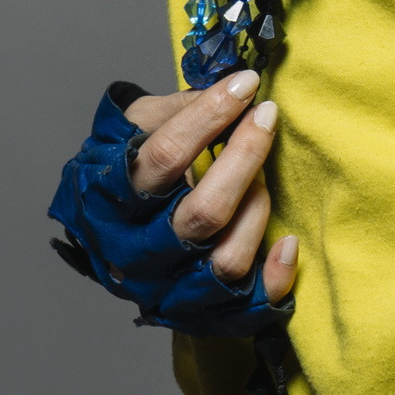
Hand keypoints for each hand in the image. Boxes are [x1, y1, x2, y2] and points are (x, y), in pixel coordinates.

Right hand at [121, 73, 298, 301]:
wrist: (105, 224)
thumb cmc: (127, 163)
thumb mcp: (133, 127)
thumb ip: (175, 109)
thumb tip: (230, 90)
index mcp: (113, 200)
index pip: (165, 156)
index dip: (210, 114)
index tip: (246, 84)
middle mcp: (138, 251)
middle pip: (203, 213)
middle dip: (245, 156)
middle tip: (267, 115)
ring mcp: (169, 285)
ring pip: (227, 260)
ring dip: (257, 210)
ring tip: (263, 176)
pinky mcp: (199, 310)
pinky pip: (247, 305)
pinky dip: (275, 278)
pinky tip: (288, 243)